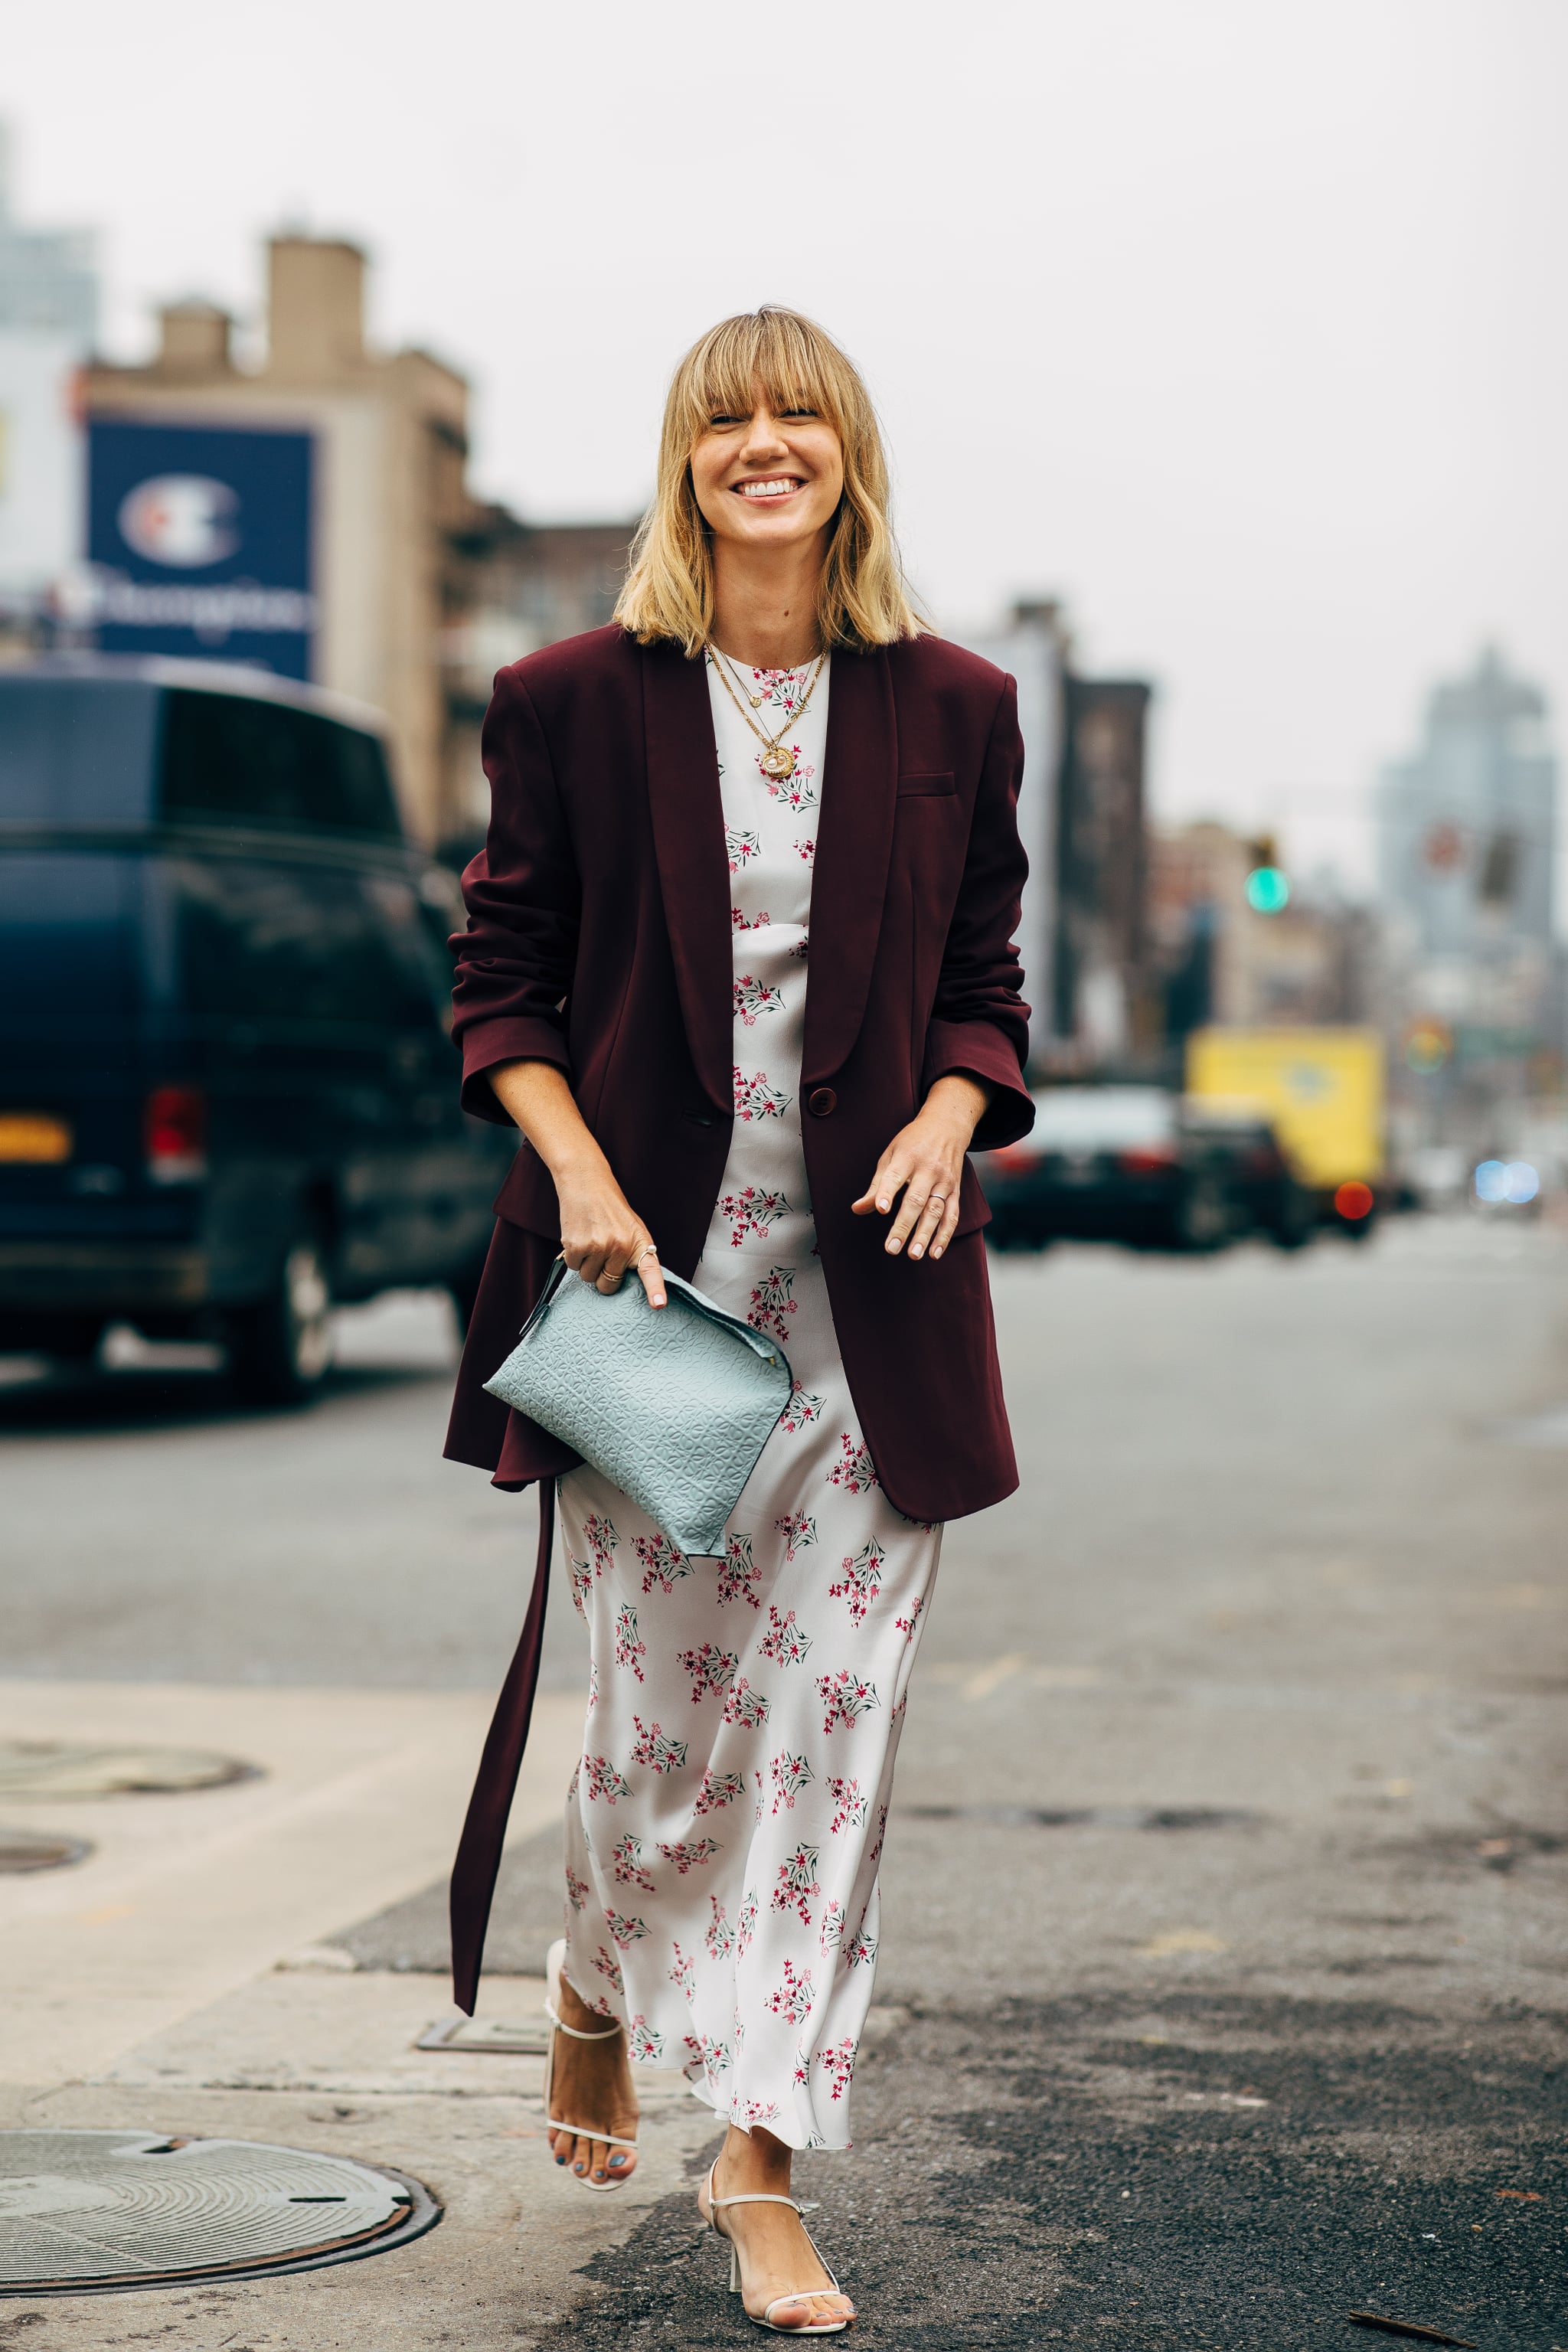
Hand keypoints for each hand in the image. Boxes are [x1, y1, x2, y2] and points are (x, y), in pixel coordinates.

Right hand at [486, 1060, 665, 1308]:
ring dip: (586, 1264)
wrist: (587, 1182)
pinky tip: (578, 1236)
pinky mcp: (576, 1245)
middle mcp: (621, 1246)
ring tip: (590, 1239)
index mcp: (640, 1243)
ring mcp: (598, 1246)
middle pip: (608, 1285)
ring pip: (588, 1277)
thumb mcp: (632, 1229)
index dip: (655, 1290)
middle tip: (602, 1252)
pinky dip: (572, 1256)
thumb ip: (632, 1255)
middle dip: (603, 1276)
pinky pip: (572, 1267)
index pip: (650, 1271)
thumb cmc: (611, 1210)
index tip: (658, 1306)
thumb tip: (621, 1283)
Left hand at [850, 1075, 990, 1263]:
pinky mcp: (955, 1191)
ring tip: (913, 1255)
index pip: (896, 1177)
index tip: (880, 1209)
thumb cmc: (912, 1142)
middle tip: (891, 1249)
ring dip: (925, 1235)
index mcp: (907, 1157)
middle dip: (904, 1226)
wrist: (948, 1126)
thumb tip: (857, 1209)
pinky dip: (944, 1235)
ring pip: (935, 1211)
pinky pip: (952, 1215)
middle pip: (916, 1200)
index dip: (887, 1192)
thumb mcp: (890, 1155)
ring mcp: (944, 1181)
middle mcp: (928, 1169)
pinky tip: (934, 1253)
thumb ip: (876, 1185)